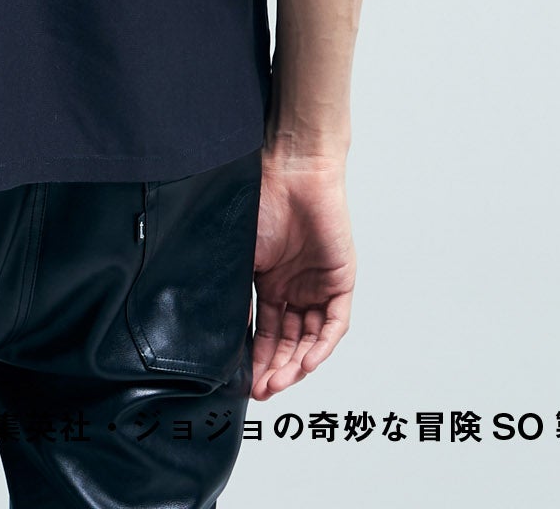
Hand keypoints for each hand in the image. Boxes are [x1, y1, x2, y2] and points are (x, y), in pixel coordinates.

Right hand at [251, 152, 355, 397]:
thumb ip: (235, 291)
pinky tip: (305, 363)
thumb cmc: (261, 200)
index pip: (266, 332)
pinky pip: (335, 324)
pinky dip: (321, 346)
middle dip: (276, 369)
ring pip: (311, 339)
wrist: (291, 170)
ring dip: (296, 364)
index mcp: (270, 282)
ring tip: (279, 382)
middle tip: (262, 389)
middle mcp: (295, 288)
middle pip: (289, 342)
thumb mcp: (241, 255)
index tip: (244, 381)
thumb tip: (218, 331)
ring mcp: (319, 285)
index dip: (257, 358)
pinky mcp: (341, 280)